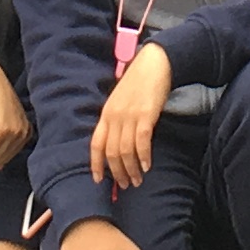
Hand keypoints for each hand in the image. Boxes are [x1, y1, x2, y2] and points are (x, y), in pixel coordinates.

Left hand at [90, 42, 172, 192]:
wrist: (154, 64)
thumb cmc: (139, 83)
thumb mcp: (120, 101)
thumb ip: (116, 120)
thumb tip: (117, 144)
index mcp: (106, 114)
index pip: (95, 144)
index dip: (95, 164)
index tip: (98, 180)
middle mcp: (114, 116)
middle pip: (111, 152)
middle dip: (117, 172)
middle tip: (125, 185)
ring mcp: (129, 116)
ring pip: (125, 151)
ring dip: (131, 169)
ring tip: (137, 180)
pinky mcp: (145, 115)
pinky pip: (141, 142)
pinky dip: (143, 157)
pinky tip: (147, 166)